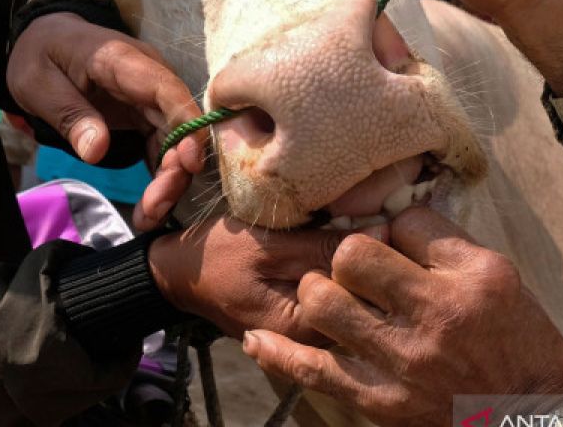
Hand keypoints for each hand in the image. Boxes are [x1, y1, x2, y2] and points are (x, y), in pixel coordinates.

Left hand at [6, 12, 203, 229]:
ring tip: (149, 217)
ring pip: (175, 139)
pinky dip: (159, 176)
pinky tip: (149, 208)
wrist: (42, 40)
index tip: (187, 164)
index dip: (185, 126)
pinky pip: (162, 146)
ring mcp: (149, 96)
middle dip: (174, 168)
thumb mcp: (39, 84)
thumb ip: (70, 115)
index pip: (167, 90)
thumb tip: (97, 151)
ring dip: (169, 180)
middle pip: (177, 122)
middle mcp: (147, 76)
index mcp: (121, 60)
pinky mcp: (146, 113)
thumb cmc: (40, 56)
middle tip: (154, 209)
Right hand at [148, 215, 389, 343]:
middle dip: (369, 262)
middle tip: (371, 221)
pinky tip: (334, 245)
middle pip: (362, 301)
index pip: (362, 297)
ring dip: (356, 265)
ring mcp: (309, 334)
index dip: (375, 258)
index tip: (381, 222)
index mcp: (302, 329)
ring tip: (354, 228)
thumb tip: (382, 233)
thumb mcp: (269, 244)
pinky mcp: (306, 320)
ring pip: (352, 298)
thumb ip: (322, 244)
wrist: (180, 273)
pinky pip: (337, 296)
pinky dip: (340, 271)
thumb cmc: (218, 255)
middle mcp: (311, 341)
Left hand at [241, 207, 562, 425]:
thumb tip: (395, 217)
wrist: (525, 424)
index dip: (392, 229)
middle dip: (348, 256)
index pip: (404, 223)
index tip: (396, 243)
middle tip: (360, 274)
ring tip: (332, 300)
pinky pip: (314, 370)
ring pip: (322, 302)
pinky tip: (257, 340)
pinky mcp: (382, 401)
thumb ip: (447, 244)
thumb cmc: (521, 346)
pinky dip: (279, 353)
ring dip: (319, 294)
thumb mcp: (502, 280)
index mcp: (472, 278)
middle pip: (352, 255)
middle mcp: (435, 316)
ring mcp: (404, 362)